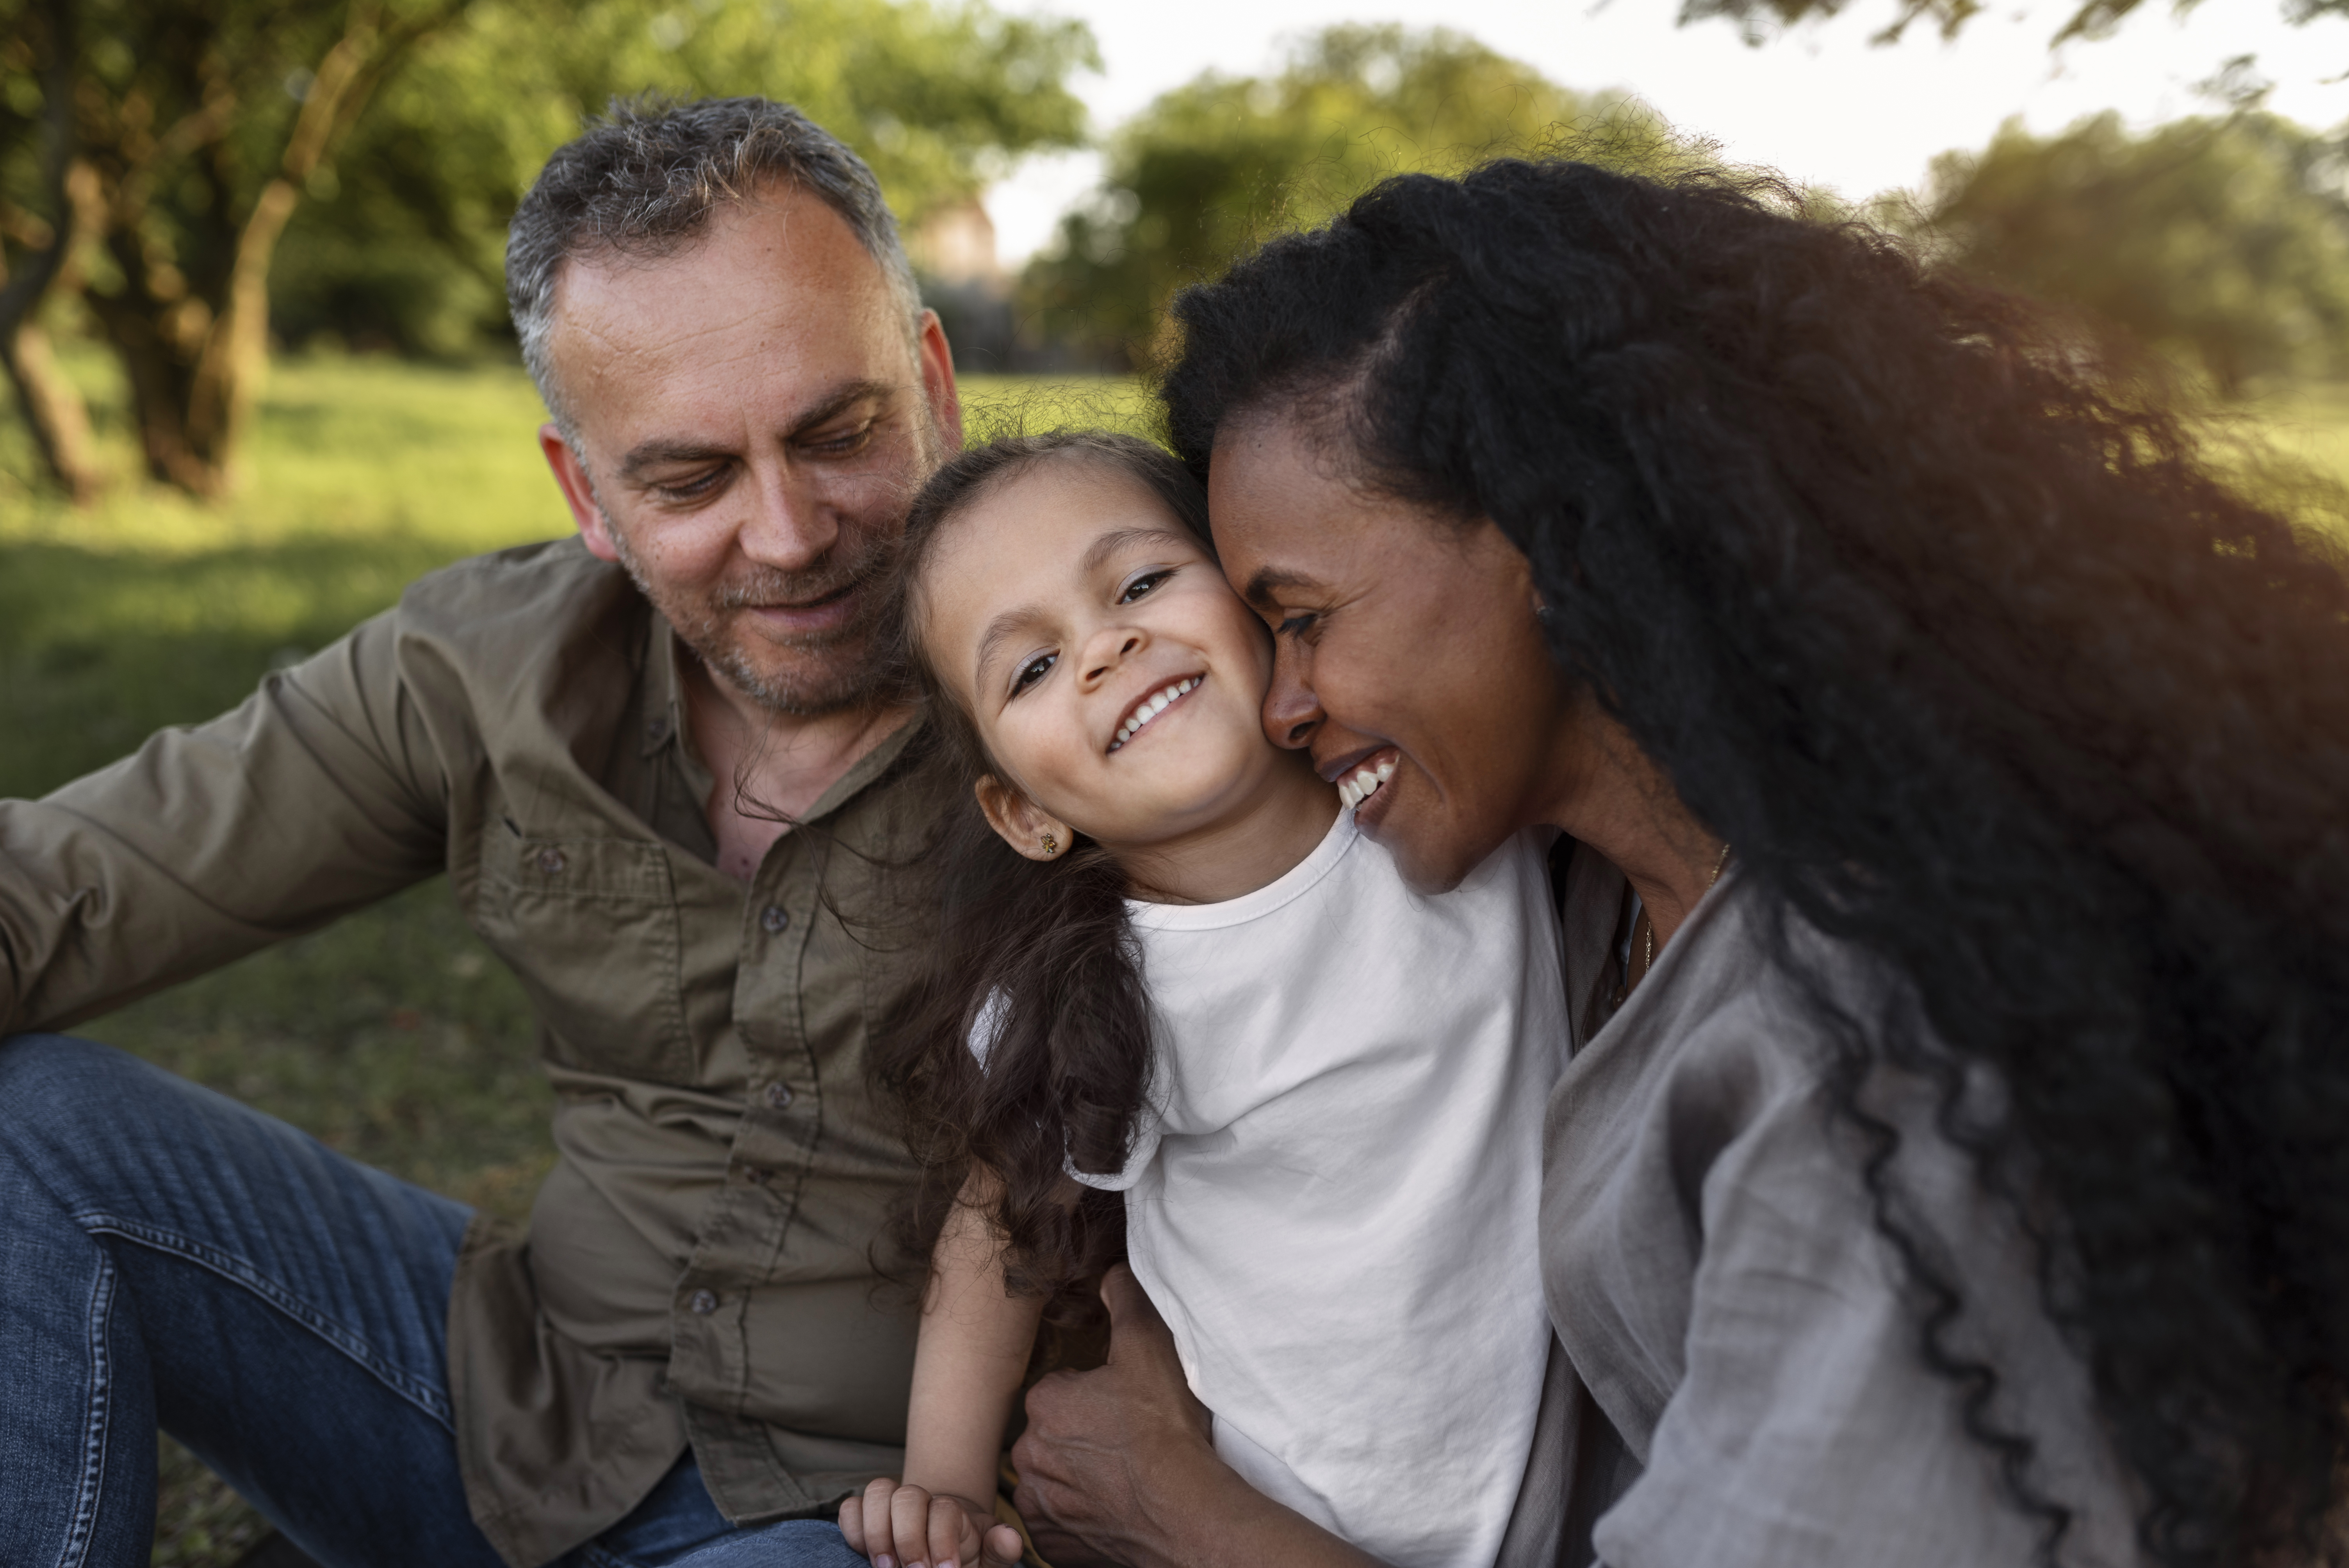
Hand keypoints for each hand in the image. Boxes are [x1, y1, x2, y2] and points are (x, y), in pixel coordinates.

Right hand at [839, 1477, 1023, 1567]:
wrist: (943, 1554)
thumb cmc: (966, 1558)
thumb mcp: (987, 1558)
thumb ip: (1000, 1551)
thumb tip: (1011, 1539)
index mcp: (952, 1512)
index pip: (944, 1511)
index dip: (942, 1541)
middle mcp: (922, 1501)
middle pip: (908, 1495)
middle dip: (907, 1537)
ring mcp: (891, 1505)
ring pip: (877, 1491)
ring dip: (877, 1531)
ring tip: (885, 1567)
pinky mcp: (866, 1517)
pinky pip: (851, 1508)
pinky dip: (853, 1529)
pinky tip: (864, 1555)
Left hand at [1008, 1265, 1223, 1567]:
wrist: (1183, 1511)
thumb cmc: (1163, 1429)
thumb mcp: (1149, 1343)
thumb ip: (1125, 1296)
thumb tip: (1110, 1271)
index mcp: (1045, 1402)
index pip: (1063, 1388)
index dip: (1097, 1394)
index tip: (1125, 1405)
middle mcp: (1029, 1454)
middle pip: (1056, 1434)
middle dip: (1084, 1435)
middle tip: (1127, 1441)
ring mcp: (1039, 1504)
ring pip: (1055, 1478)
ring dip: (1079, 1477)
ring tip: (1124, 1478)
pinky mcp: (1053, 1545)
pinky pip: (1060, 1525)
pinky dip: (1081, 1519)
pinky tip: (1114, 1509)